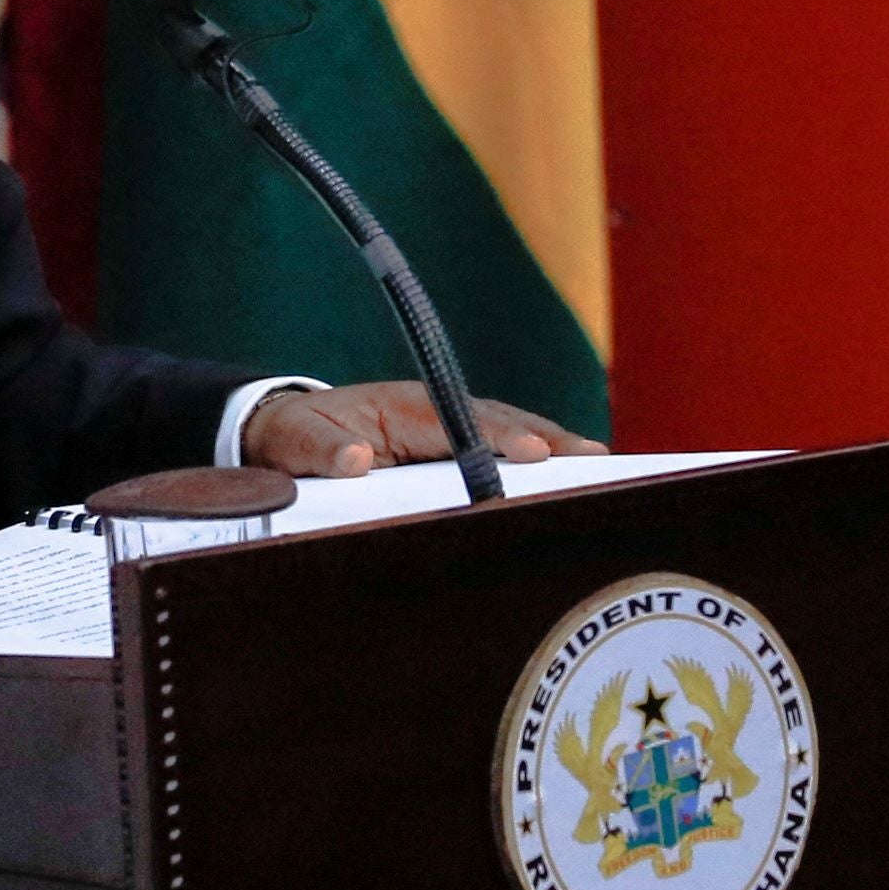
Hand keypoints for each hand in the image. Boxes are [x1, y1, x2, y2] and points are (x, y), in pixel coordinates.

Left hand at [238, 383, 604, 477]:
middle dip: (548, 438)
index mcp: (401, 407)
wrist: (287, 428)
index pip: (459, 422)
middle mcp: (432, 409)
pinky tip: (570, 482)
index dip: (497, 438)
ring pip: (508, 431)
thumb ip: (320, 453)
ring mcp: (445, 425)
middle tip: (596, 460)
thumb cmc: (295, 438)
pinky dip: (536, 461)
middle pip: (499, 421)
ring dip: (553, 448)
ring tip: (601, 470)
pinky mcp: (449, 446)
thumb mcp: (294, 444)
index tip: (532, 453)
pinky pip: (498, 449)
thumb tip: (355, 463)